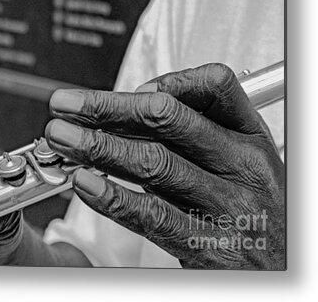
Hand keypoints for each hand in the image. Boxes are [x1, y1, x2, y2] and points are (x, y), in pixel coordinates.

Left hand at [45, 63, 284, 268]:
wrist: (285, 269)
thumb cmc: (255, 207)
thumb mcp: (241, 158)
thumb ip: (196, 129)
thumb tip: (137, 104)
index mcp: (248, 136)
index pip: (212, 86)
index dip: (165, 81)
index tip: (131, 90)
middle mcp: (240, 166)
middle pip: (166, 119)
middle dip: (107, 107)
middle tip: (67, 105)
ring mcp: (226, 206)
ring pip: (153, 163)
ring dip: (99, 146)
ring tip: (63, 137)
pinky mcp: (207, 246)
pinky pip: (153, 216)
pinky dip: (113, 197)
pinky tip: (84, 183)